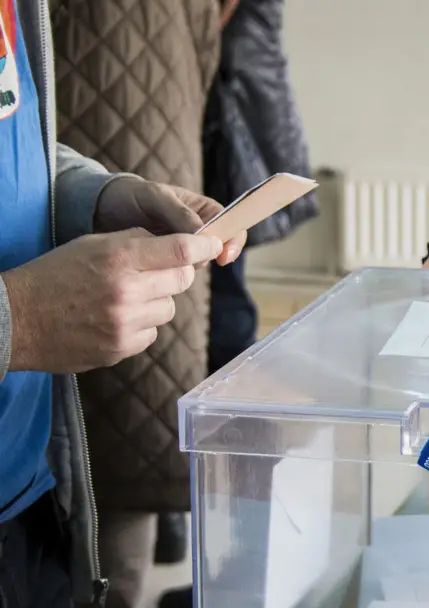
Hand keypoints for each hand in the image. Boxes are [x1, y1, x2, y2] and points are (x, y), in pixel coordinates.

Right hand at [2, 229, 223, 372]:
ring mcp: (124, 323)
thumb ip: (136, 243)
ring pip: (168, 309)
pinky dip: (140, 326)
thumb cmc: (53, 275)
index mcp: (118, 258)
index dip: (203, 247)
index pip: (179, 250)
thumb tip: (178, 245)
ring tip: (122, 299)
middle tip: (154, 273)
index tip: (213, 246)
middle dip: (175, 274)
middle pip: (182, 280)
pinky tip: (113, 319)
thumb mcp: (91, 245)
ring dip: (155, 302)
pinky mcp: (121, 348)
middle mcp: (126, 291)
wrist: (15, 319)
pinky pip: (151, 333)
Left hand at [94, 176, 246, 265]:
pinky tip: (157, 274)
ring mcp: (184, 249)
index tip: (223, 256)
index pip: (232, 225)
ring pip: (199, 264)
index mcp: (203, 210)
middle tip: (191, 263)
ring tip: (166, 265)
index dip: (233, 241)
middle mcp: (198, 231)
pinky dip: (172, 276)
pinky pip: (179, 274)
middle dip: (208, 258)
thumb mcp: (154, 197)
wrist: (100, 209)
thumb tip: (203, 236)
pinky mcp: (167, 264)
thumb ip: (179, 213)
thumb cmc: (131, 195)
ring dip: (188, 268)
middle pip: (218, 249)